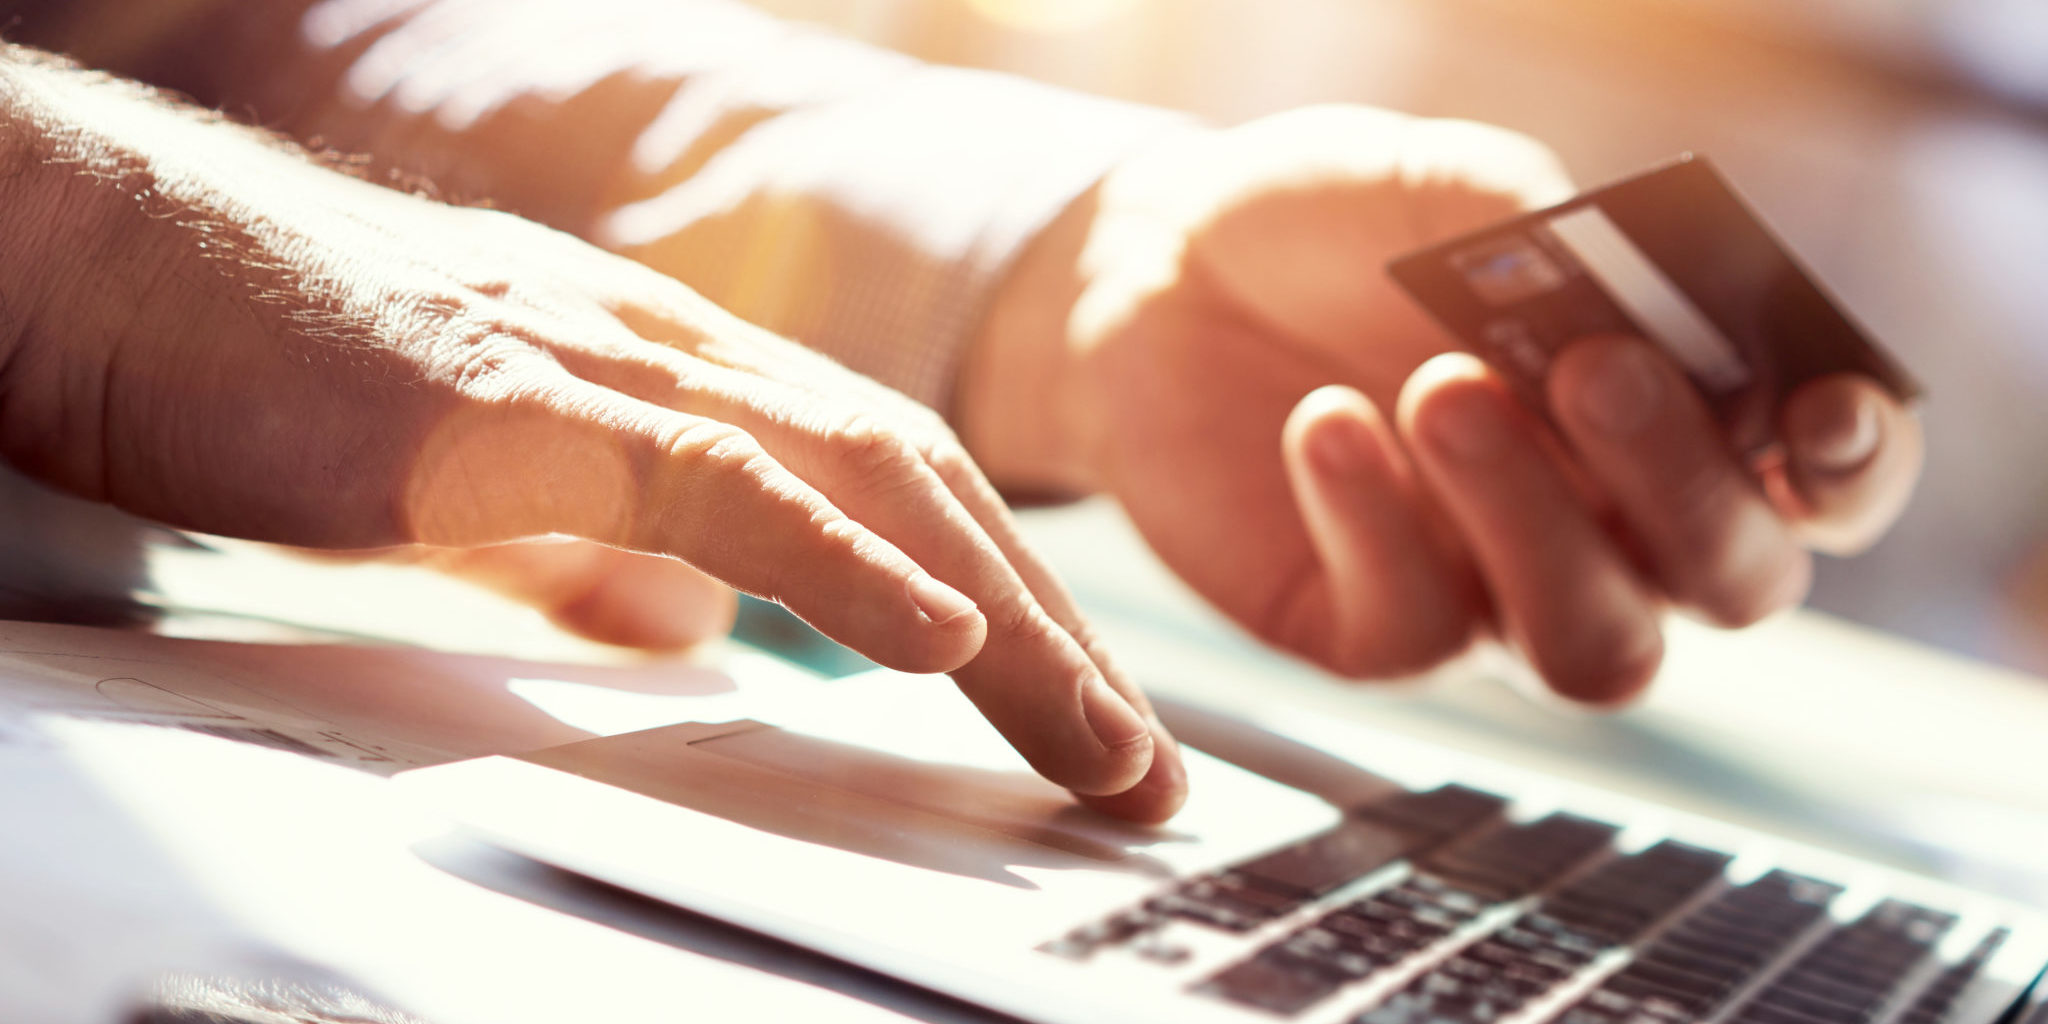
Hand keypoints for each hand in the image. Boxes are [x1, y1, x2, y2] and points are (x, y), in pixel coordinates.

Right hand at [0, 55, 1184, 819]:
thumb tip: (684, 629)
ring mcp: (599, 368)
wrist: (110, 271)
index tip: (1075, 715)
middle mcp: (667, 353)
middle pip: (921, 482)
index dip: (1004, 596)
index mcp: (666, 376)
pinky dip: (841, 562)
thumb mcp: (477, 492)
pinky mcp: (514, 408)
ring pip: (862, 480)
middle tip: (1138, 766)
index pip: (886, 483)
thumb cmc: (274, 368)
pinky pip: (713, 482)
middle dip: (1052, 635)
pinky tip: (933, 632)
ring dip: (1001, 623)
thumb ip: (591, 553)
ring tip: (1095, 744)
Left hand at [965, 106, 1923, 701]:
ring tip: (1442, 386)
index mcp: (1681, 413)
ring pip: (1598, 650)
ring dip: (1539, 526)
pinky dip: (1377, 520)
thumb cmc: (1337, 226)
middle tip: (1594, 365)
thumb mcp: (1450, 192)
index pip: (1826, 479)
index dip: (1852, 463)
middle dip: (1682, 483)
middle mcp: (1616, 527)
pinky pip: (1418, 631)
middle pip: (1734, 583)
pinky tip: (1326, 422)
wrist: (1162, 271)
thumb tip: (1652, 311)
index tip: (1820, 408)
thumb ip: (1563, 245)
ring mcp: (1499, 594)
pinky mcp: (1374, 632)